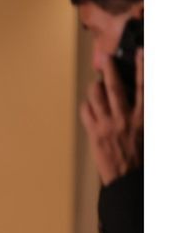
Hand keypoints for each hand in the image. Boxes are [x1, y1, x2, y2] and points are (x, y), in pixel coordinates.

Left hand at [81, 48, 143, 185]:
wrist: (127, 180)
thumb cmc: (139, 157)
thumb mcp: (146, 132)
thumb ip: (140, 113)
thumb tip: (134, 96)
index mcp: (142, 117)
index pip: (144, 86)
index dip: (142, 67)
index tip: (140, 52)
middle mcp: (124, 118)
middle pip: (114, 86)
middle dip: (109, 69)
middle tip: (105, 57)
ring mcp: (107, 125)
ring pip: (96, 96)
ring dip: (94, 87)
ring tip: (95, 84)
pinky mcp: (94, 134)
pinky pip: (86, 111)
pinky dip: (86, 105)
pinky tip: (89, 105)